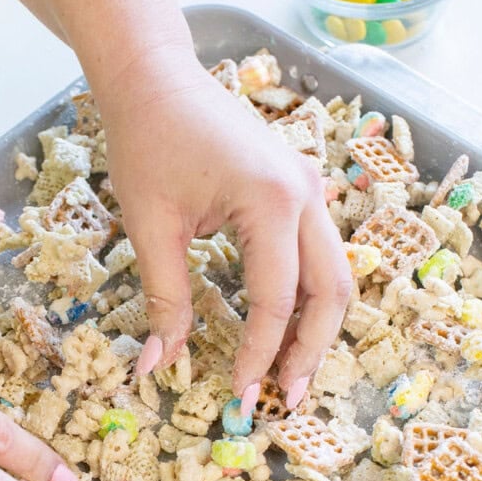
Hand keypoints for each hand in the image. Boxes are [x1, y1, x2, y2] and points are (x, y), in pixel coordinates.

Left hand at [100, 53, 352, 410]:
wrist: (156, 80)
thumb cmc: (147, 143)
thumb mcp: (151, 227)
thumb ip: (164, 300)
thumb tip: (158, 368)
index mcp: (270, 199)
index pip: (276, 298)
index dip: (260, 353)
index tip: (242, 396)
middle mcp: (305, 194)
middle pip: (331, 290)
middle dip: (311, 351)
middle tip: (285, 400)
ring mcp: (309, 190)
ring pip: (334, 276)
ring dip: (315, 329)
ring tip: (289, 375)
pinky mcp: (299, 191)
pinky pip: (317, 257)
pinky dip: (306, 299)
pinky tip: (285, 331)